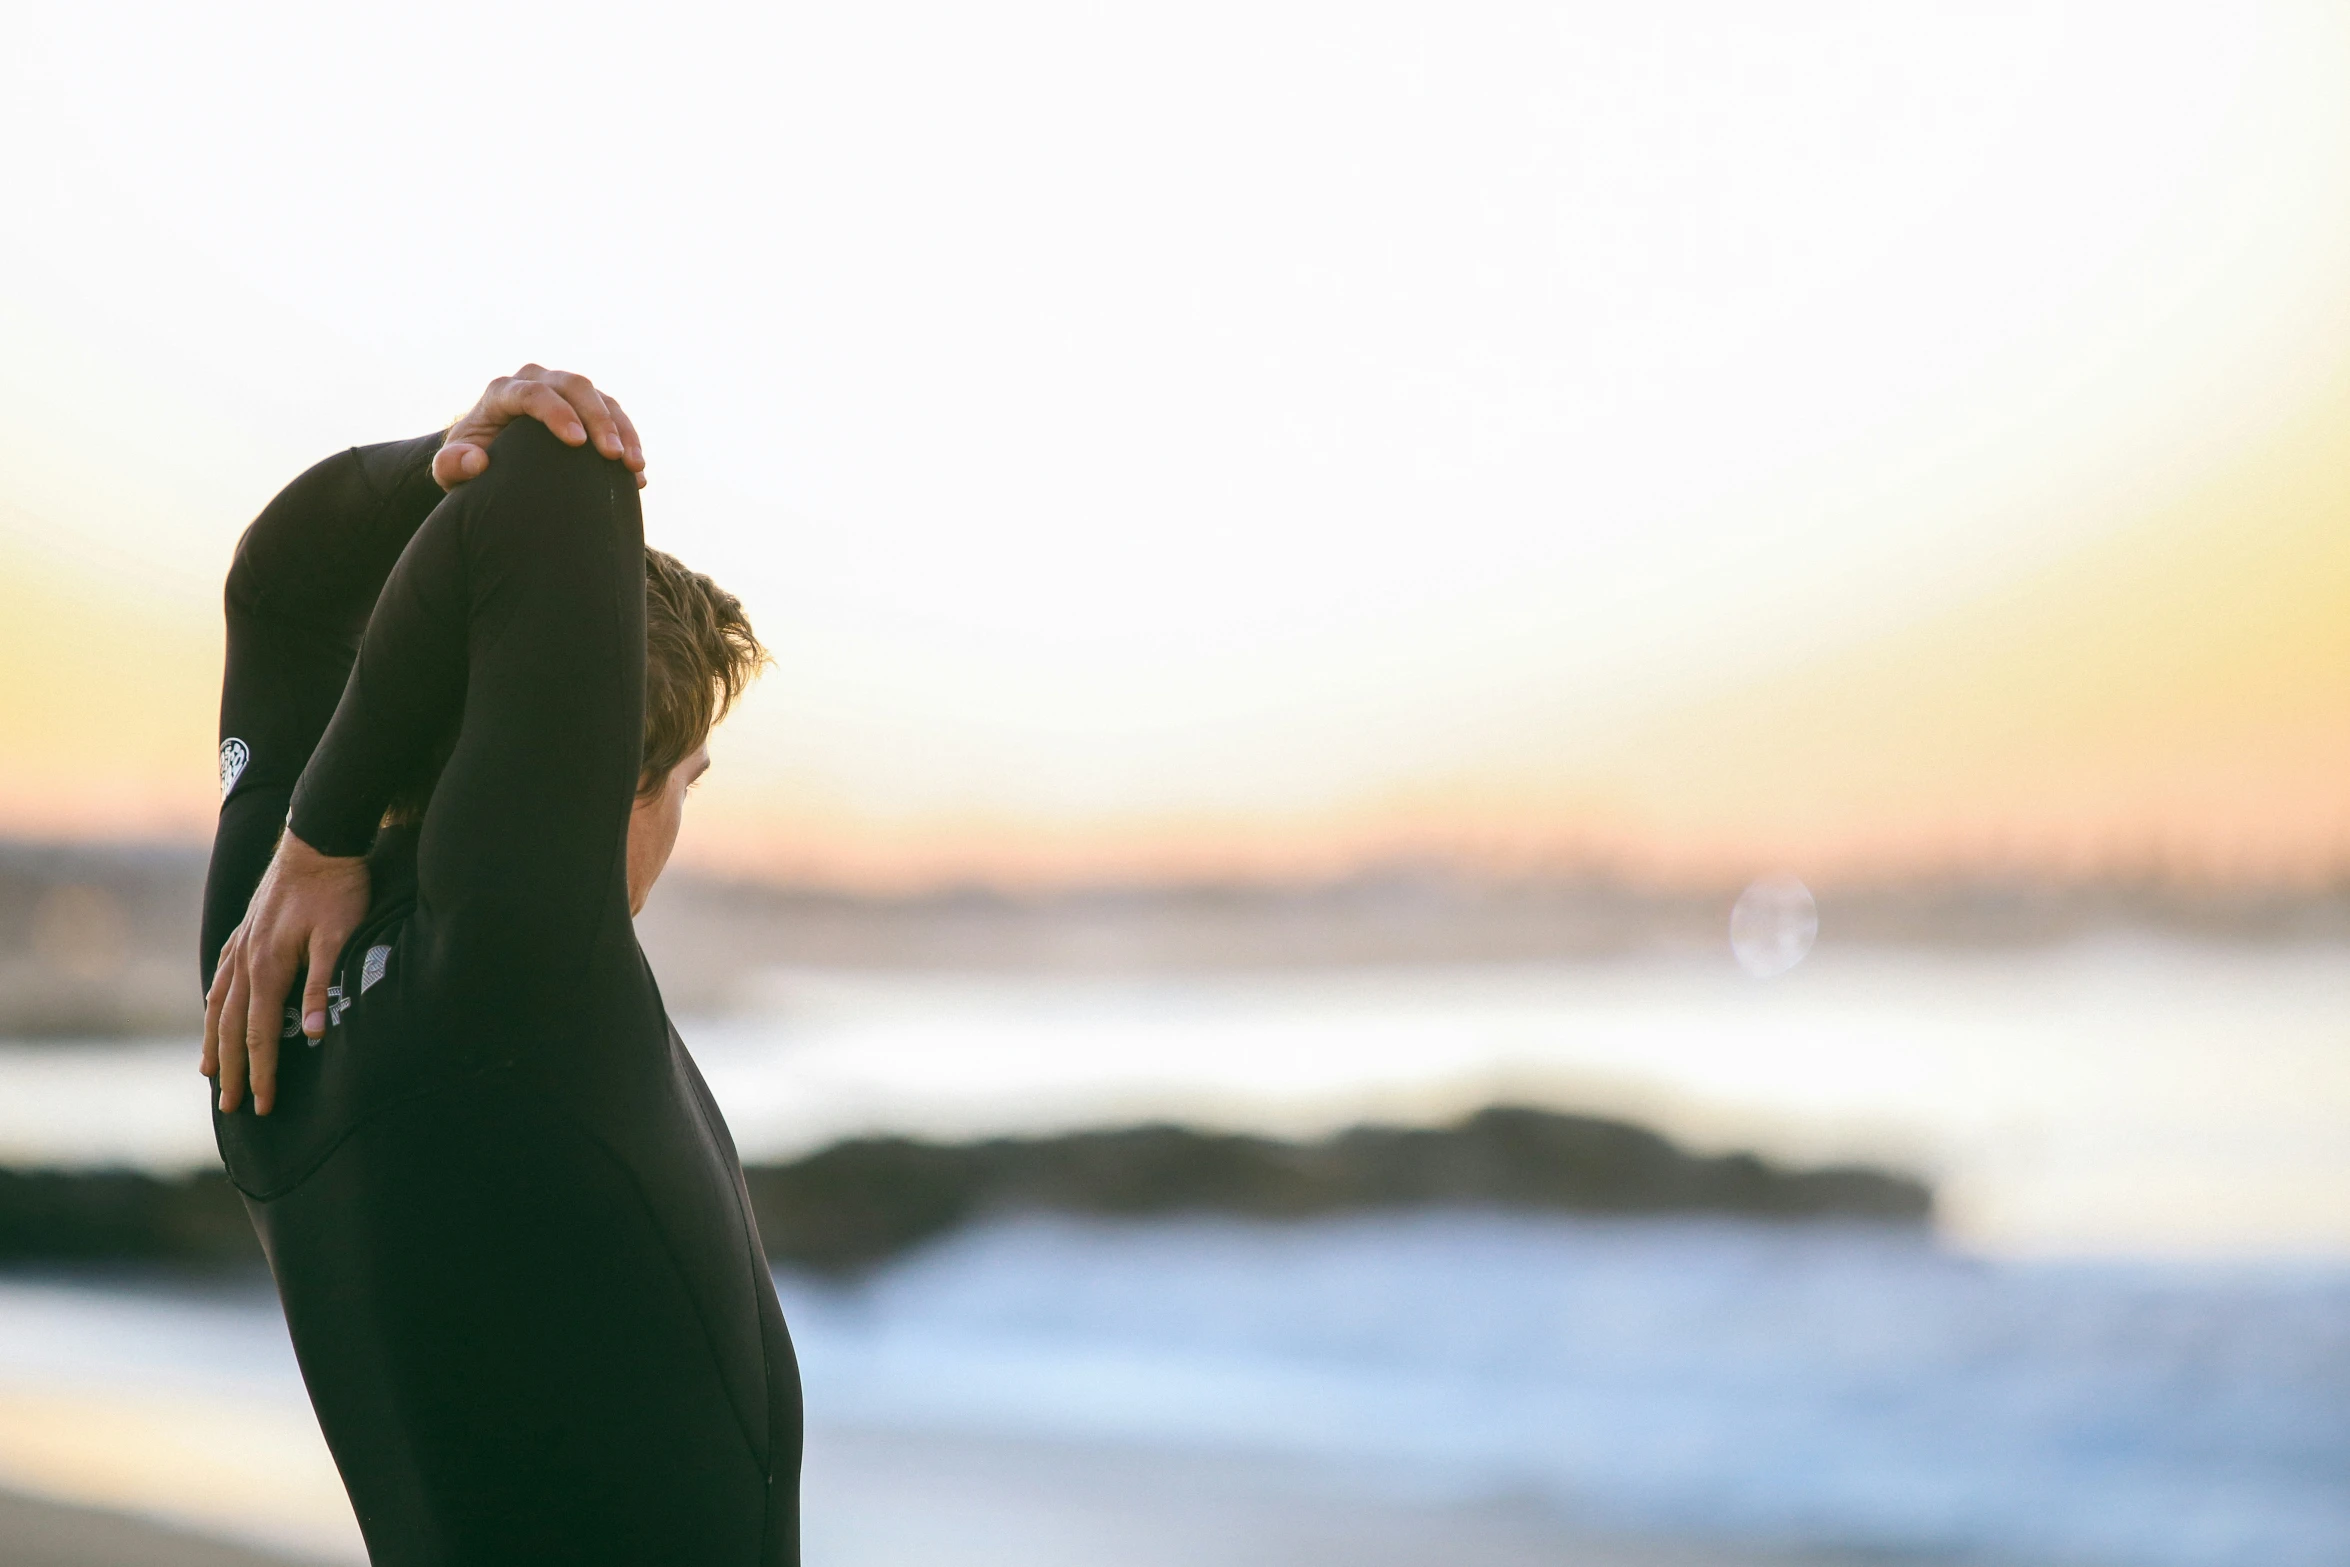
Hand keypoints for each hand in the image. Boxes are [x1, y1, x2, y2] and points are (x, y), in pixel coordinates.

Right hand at [201, 831, 369, 1115]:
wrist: (319, 840)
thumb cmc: (337, 888)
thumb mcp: (339, 935)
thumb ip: (322, 983)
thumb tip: (314, 1033)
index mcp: (268, 966)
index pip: (261, 1033)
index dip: (261, 1072)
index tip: (262, 1105)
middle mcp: (246, 959)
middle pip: (233, 1027)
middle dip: (232, 1069)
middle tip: (231, 1107)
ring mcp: (241, 945)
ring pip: (219, 1004)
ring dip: (215, 1042)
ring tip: (209, 1073)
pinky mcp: (245, 932)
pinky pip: (221, 977)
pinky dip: (214, 1003)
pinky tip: (214, 1012)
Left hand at [433, 364, 645, 491]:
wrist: (490, 455)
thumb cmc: (470, 462)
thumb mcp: (450, 469)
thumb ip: (452, 466)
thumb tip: (477, 462)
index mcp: (503, 391)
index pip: (533, 392)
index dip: (557, 413)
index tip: (577, 442)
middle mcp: (536, 381)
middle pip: (574, 386)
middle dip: (598, 419)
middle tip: (613, 455)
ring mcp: (565, 391)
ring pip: (601, 397)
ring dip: (622, 430)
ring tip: (634, 466)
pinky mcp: (587, 405)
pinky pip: (615, 414)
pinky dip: (629, 441)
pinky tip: (637, 474)